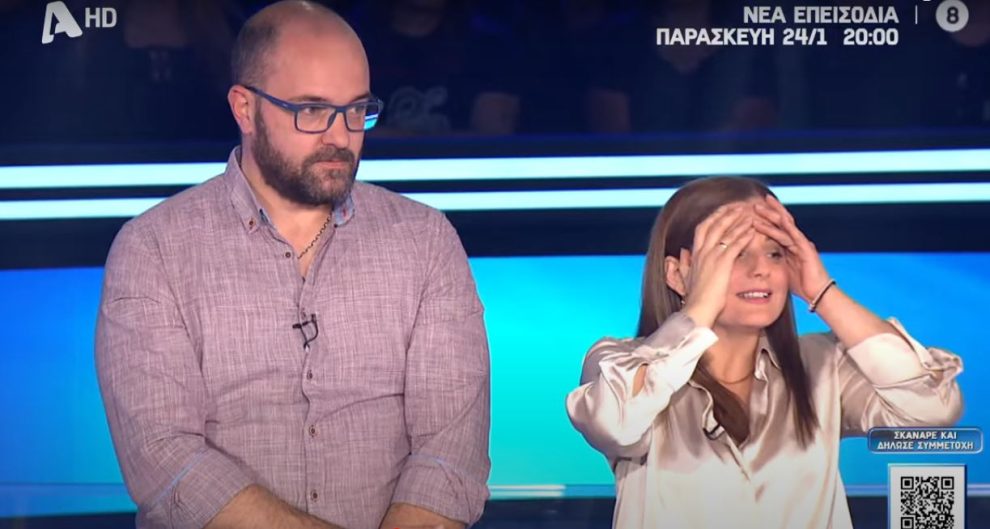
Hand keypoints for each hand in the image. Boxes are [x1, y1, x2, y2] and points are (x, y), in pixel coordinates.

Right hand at [677, 203, 755, 326]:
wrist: (698, 310)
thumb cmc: (695, 298)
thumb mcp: (686, 278)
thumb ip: (683, 264)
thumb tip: (680, 253)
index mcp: (695, 255)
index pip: (703, 228)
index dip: (713, 217)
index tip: (723, 211)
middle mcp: (702, 252)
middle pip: (714, 225)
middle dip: (726, 213)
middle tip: (738, 206)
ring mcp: (712, 257)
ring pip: (726, 232)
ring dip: (738, 221)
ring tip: (749, 214)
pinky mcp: (723, 265)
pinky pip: (735, 245)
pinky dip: (744, 236)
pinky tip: (753, 230)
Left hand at [753, 194, 830, 303]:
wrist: (819, 295)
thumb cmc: (803, 286)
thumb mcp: (783, 272)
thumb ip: (776, 263)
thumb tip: (761, 265)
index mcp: (790, 247)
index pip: (776, 230)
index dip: (765, 221)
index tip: (753, 214)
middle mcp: (797, 242)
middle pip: (781, 223)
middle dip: (768, 213)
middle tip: (755, 204)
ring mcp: (802, 244)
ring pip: (785, 225)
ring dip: (772, 215)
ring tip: (760, 207)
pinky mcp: (807, 249)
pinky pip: (795, 234)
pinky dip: (787, 225)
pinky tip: (779, 217)